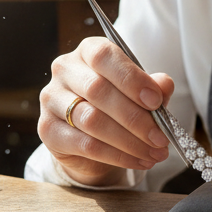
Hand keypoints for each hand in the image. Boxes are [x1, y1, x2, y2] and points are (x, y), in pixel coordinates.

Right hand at [38, 37, 173, 186]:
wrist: (90, 138)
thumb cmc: (118, 105)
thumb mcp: (140, 93)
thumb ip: (154, 87)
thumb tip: (164, 85)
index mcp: (88, 50)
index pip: (104, 56)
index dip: (131, 78)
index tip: (155, 101)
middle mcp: (65, 70)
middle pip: (98, 90)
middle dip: (135, 118)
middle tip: (161, 138)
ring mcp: (51, 99)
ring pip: (92, 120)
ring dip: (129, 141)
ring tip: (154, 153)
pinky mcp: (47, 130)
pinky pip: (85, 145)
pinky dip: (117, 156)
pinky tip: (137, 160)